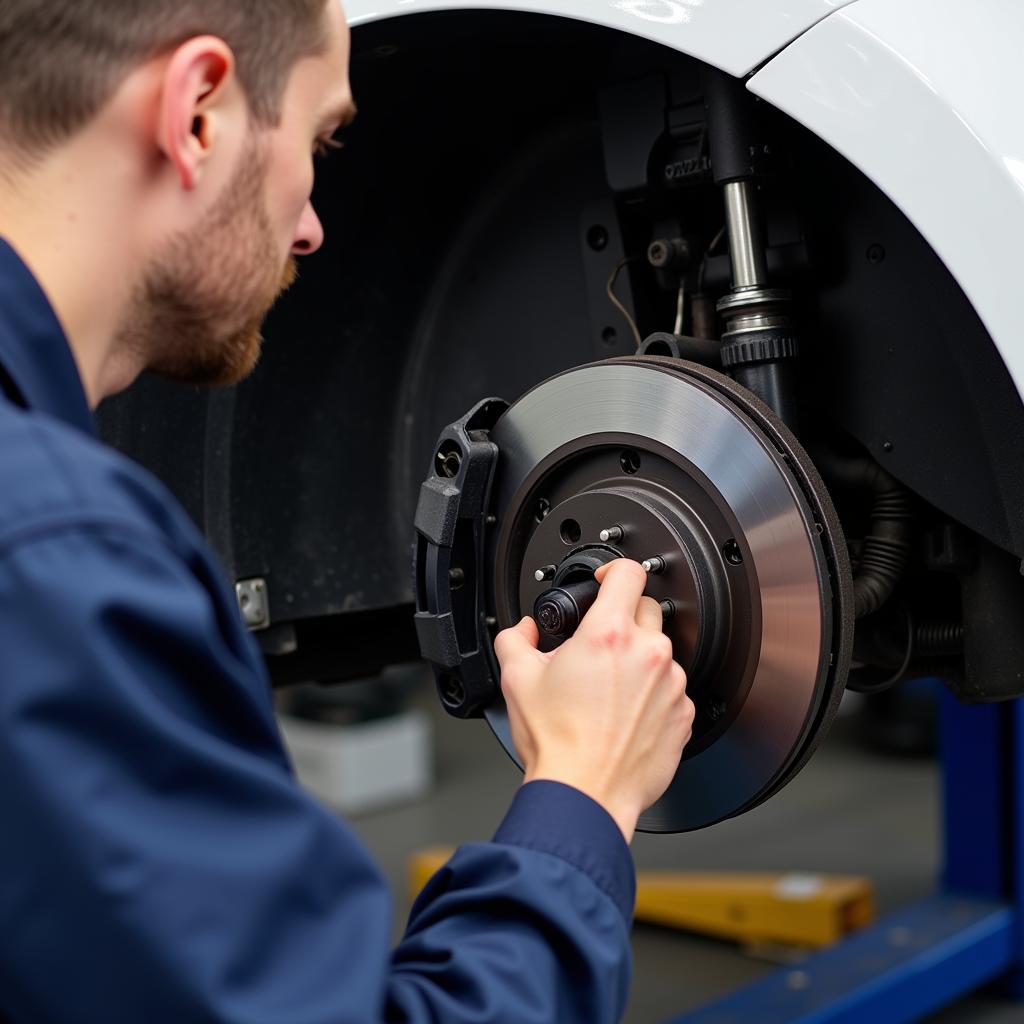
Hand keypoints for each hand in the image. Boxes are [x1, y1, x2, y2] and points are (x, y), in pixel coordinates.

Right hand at [494, 559, 694, 841]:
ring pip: (660, 652)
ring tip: (608, 689)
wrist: (587, 794)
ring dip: (638, 659)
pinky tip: (625, 714)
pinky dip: (653, 693)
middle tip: (598, 644)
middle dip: (622, 618)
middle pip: (646, 608)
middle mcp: (647, 653)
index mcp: (608, 634)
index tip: (604, 581)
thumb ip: (516, 638)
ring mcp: (671, 684)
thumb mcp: (516, 679)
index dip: (612, 569)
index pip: (627, 572)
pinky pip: (671, 688)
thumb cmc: (558, 743)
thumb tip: (524, 630)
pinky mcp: (684, 714)